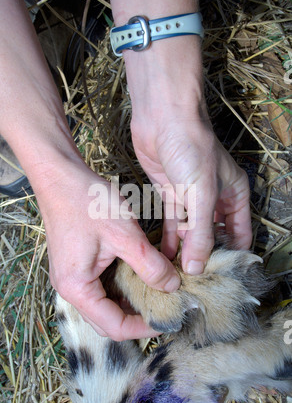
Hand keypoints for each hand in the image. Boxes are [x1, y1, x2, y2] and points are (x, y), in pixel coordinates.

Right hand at [36, 155, 180, 340]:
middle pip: (106, 321)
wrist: (60, 176)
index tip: (169, 319)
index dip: (144, 328)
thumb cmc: (87, 202)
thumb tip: (173, 286)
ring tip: (157, 294)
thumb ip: (150, 265)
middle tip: (165, 309)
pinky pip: (100, 287)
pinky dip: (121, 287)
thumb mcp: (125, 235)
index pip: (114, 327)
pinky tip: (140, 276)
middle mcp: (69, 289)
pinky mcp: (76, 265)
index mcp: (77, 288)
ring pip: (104, 305)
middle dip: (136, 319)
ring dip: (129, 303)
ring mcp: (71, 277)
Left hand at [123, 37, 251, 272]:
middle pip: (213, 237)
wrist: (163, 118)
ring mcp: (192, 198)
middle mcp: (216, 199)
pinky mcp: (170, 195)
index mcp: (235, 196)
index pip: (239, 235)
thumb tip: (196, 269)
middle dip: (204, 258)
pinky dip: (168, 240)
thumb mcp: (202, 194)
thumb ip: (200, 233)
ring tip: (174, 276)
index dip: (231, 258)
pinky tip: (163, 258)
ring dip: (183, 252)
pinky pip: (171, 224)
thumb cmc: (192, 148)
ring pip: (190, 233)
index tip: (219, 282)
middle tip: (192, 285)